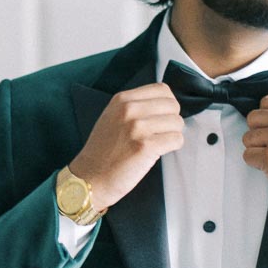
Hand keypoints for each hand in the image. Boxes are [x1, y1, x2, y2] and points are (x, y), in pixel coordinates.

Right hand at [70, 83, 183, 209]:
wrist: (90, 178)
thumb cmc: (102, 152)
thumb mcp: (112, 117)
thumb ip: (135, 107)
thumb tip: (164, 105)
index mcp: (121, 99)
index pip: (162, 89)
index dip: (167, 104)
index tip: (161, 117)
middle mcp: (129, 109)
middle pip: (172, 105)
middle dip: (171, 120)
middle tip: (161, 133)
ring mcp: (137, 127)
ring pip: (177, 122)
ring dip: (172, 134)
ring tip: (158, 144)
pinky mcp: (146, 146)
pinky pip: (176, 139)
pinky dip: (172, 147)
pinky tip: (158, 152)